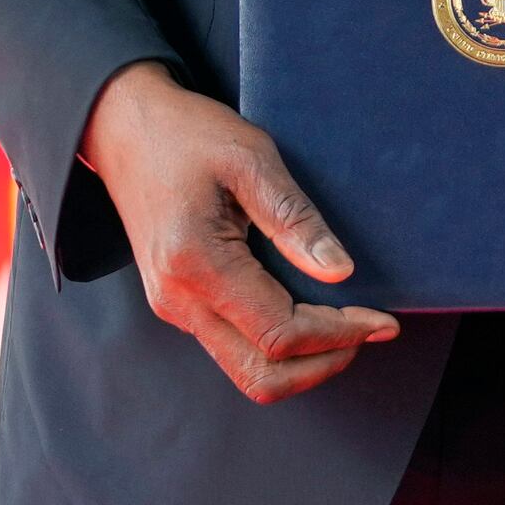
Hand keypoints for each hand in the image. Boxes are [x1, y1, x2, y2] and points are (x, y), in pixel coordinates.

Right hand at [81, 60, 399, 404]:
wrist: (121, 128)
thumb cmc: (186, 134)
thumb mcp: (251, 158)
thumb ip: (294, 218)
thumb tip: (340, 271)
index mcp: (197, 265)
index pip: (280, 334)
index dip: (339, 334)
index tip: (383, 318)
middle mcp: (179, 300)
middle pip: (261, 376)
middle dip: (324, 363)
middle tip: (371, 330)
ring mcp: (174, 307)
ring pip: (246, 370)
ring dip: (302, 362)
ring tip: (347, 325)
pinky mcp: (177, 302)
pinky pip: (234, 346)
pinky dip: (278, 346)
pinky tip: (310, 313)